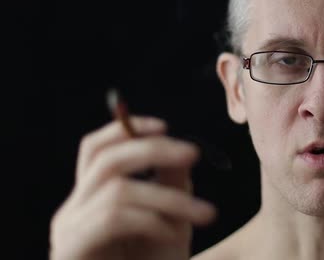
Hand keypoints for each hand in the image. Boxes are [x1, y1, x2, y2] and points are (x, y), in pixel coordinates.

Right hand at [49, 116, 215, 259]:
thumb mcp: (169, 222)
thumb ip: (170, 187)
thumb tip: (180, 153)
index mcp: (92, 198)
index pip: (95, 149)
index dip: (126, 129)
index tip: (165, 126)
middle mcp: (73, 210)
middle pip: (104, 158)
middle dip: (154, 149)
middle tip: (193, 154)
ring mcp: (68, 231)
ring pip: (118, 189)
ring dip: (169, 197)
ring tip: (205, 214)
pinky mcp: (71, 250)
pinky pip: (114, 219)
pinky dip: (152, 221)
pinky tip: (172, 236)